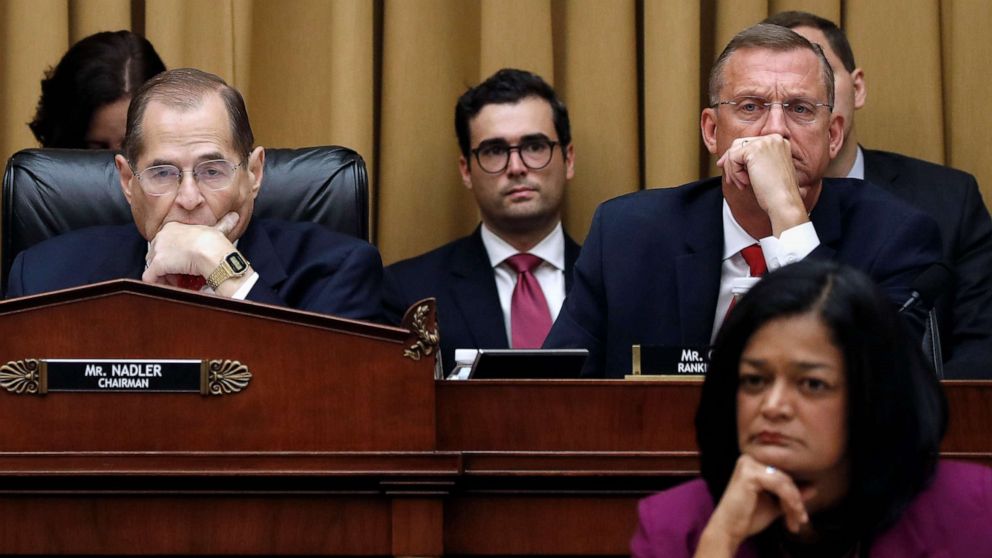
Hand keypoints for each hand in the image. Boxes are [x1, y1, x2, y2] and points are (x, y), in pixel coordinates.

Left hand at [142, 212, 239, 286]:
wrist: (211, 249)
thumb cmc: (216, 242)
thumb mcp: (218, 229)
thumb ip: (224, 223)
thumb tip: (235, 217)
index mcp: (173, 227)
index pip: (165, 243)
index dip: (175, 255)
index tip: (185, 262)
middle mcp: (161, 236)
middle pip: (157, 254)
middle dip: (168, 266)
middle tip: (183, 274)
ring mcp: (158, 250)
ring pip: (154, 267)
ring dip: (166, 276)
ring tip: (181, 281)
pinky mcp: (157, 264)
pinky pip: (150, 278)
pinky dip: (160, 284)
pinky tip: (174, 287)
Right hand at [694, 455, 815, 556]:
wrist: (729, 529)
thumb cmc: (748, 517)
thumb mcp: (775, 504)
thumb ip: (791, 495)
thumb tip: (814, 487)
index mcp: (754, 463)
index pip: (783, 474)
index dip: (796, 493)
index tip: (802, 513)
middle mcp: (749, 459)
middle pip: (785, 477)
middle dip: (796, 501)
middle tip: (801, 519)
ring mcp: (748, 465)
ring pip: (784, 482)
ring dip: (795, 503)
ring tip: (797, 520)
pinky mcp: (749, 474)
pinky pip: (779, 485)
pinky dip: (789, 501)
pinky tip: (792, 515)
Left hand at [717, 134, 808, 235]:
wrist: (784, 202)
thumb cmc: (776, 192)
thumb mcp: (765, 170)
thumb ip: (752, 160)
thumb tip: (726, 157)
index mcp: (779, 142)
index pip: (750, 144)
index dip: (737, 158)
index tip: (730, 172)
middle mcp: (773, 138)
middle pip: (739, 145)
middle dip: (731, 163)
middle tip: (730, 181)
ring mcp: (765, 142)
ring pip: (734, 152)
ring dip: (732, 171)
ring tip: (741, 185)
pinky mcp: (754, 149)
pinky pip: (733, 158)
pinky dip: (734, 173)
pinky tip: (745, 183)